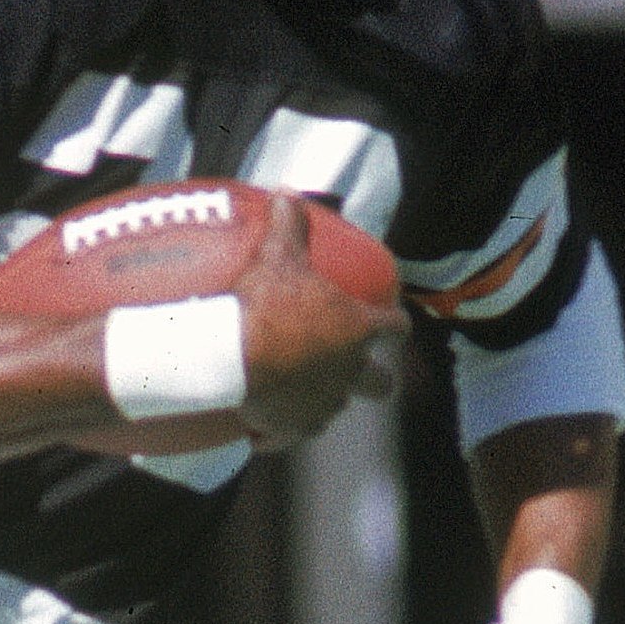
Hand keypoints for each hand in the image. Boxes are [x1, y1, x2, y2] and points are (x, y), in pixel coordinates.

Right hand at [231, 193, 408, 443]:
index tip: (389, 318)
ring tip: (302, 386)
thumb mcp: (278, 255)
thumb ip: (290, 224)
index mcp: (358, 330)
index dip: (396, 322)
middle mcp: (350, 373)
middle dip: (374, 376)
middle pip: (380, 383)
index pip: (396, 328)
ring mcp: (324, 405)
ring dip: (327, 397)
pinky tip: (269, 421)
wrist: (227, 359)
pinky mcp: (294, 429)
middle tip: (351, 363)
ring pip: (338, 407)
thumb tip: (288, 192)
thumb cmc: (263, 305)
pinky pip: (297, 431)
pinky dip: (286, 425)